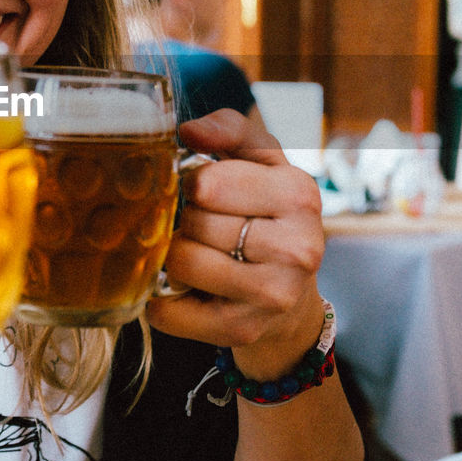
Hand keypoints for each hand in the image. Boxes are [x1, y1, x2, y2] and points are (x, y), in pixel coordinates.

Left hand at [147, 108, 325, 378]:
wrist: (288, 297)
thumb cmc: (267, 216)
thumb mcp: (262, 162)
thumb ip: (230, 130)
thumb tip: (189, 131)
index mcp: (298, 194)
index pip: (209, 182)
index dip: (193, 183)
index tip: (204, 191)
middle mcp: (297, 247)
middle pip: (194, 222)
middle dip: (186, 220)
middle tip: (202, 227)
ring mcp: (272, 294)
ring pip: (181, 262)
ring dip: (174, 256)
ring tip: (195, 254)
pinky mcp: (243, 330)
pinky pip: (170, 310)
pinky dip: (163, 299)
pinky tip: (185, 290)